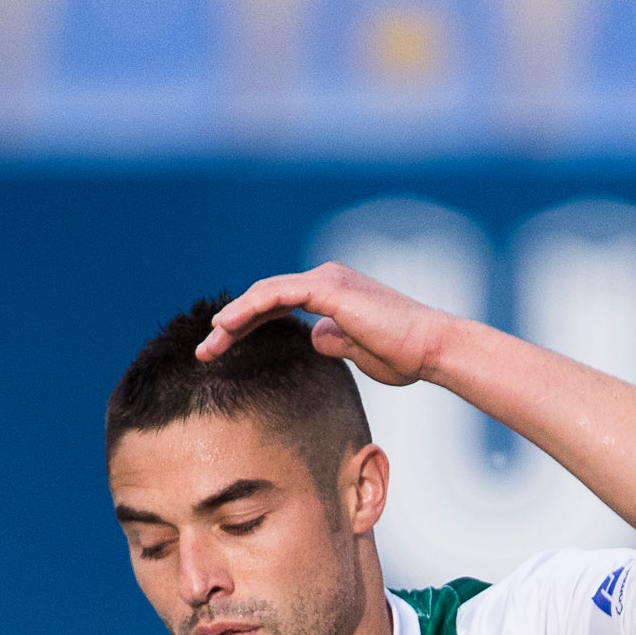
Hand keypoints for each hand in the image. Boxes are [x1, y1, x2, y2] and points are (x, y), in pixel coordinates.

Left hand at [196, 263, 459, 388]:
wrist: (431, 350)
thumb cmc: (404, 356)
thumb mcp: (359, 352)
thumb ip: (335, 342)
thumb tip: (316, 338)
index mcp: (333, 292)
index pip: (277, 304)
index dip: (246, 326)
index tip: (221, 351)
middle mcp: (327, 278)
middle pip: (265, 297)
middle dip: (231, 324)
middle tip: (205, 352)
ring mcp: (327, 280)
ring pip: (265, 293)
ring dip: (233, 318)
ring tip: (208, 344)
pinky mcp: (328, 289)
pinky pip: (276, 294)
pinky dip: (248, 309)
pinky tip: (226, 326)